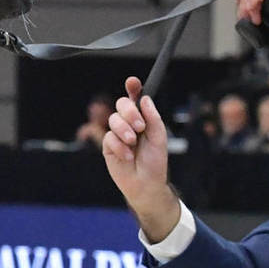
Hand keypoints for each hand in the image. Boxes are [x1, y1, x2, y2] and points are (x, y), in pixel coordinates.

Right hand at [102, 76, 182, 241]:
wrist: (145, 185)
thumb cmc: (155, 163)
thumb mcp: (160, 139)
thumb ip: (153, 118)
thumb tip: (145, 99)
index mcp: (143, 119)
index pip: (136, 99)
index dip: (133, 88)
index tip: (132, 82)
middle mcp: (129, 124)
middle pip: (121, 105)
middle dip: (129, 112)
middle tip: (139, 127)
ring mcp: (117, 134)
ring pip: (113, 120)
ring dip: (124, 131)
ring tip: (133, 144)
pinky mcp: (108, 146)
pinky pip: (108, 138)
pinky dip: (119, 147)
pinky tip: (127, 156)